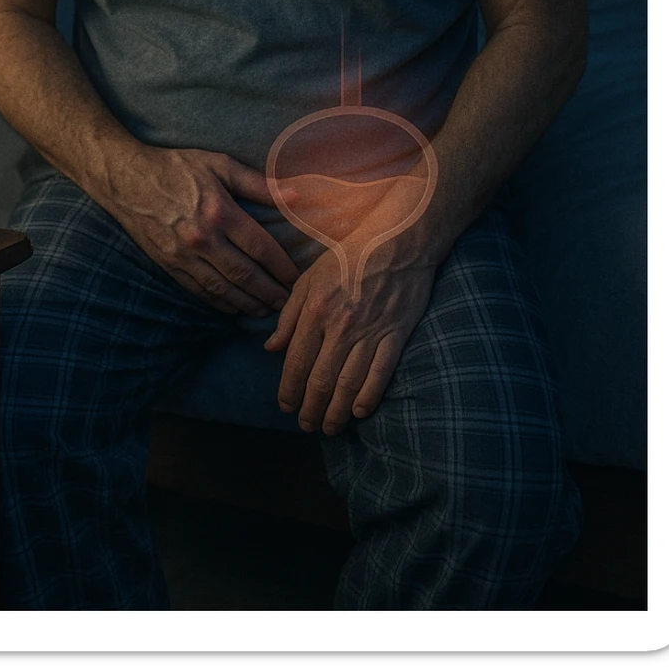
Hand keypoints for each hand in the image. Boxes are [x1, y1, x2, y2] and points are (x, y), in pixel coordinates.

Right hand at [110, 145, 300, 317]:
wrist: (126, 178)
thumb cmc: (176, 166)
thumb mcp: (219, 164)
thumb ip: (257, 183)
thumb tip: (295, 196)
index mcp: (219, 212)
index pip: (260, 248)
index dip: (282, 267)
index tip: (297, 277)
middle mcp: (202, 238)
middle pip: (245, 275)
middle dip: (271, 293)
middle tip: (289, 303)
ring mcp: (183, 255)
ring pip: (223, 290)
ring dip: (249, 304)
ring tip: (268, 310)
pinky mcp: (168, 265)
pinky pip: (199, 291)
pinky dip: (220, 303)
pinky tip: (235, 307)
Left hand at [263, 234, 436, 432]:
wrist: (397, 241)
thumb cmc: (348, 258)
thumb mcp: (309, 278)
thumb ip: (289, 316)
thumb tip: (271, 348)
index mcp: (316, 311)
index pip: (296, 362)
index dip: (288, 390)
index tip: (285, 407)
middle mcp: (341, 326)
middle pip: (321, 380)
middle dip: (311, 409)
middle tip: (306, 426)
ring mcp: (371, 332)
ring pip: (349, 384)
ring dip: (337, 412)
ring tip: (329, 428)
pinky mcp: (396, 335)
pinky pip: (381, 374)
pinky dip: (369, 397)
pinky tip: (359, 412)